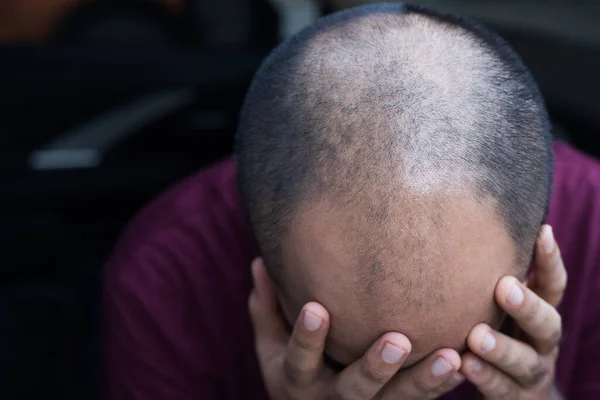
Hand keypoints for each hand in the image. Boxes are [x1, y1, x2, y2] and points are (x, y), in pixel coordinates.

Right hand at [249, 258, 464, 399]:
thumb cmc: (294, 371)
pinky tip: (464, 363)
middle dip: (376, 366)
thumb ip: (267, 307)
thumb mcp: (270, 346)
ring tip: (451, 355)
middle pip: (356, 388)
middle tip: (398, 339)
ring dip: (425, 380)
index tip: (317, 308)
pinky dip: (442, 387)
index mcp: (298, 381)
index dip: (307, 337)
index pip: (300, 360)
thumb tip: (260, 261)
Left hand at [461, 225, 566, 398]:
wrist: (511, 392)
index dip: (550, 260)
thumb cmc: (497, 334)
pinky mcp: (515, 397)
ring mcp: (531, 372)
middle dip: (527, 305)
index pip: (552, 285)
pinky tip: (465, 365)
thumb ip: (488, 280)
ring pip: (525, 361)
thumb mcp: (498, 309)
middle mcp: (542, 342)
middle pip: (547, 323)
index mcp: (539, 314)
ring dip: (502, 348)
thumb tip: (458, 223)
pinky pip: (502, 389)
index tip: (542, 231)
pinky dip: (485, 377)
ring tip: (476, 336)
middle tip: (504, 287)